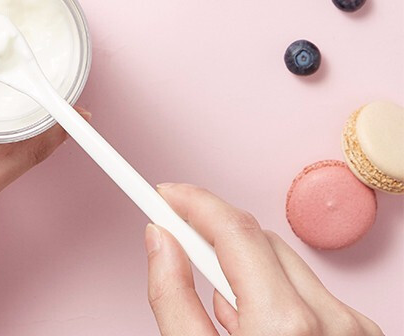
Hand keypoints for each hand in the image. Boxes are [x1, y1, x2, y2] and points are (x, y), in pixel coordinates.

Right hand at [144, 183, 382, 335]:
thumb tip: (160, 242)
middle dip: (214, 240)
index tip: (160, 191)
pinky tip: (258, 329)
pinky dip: (277, 299)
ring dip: (246, 273)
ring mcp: (353, 328)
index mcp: (284, 324)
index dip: (191, 202)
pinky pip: (309, 294)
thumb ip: (173, 299)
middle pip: (257, 241)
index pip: (232, 228)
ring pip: (283, 265)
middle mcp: (330, 319)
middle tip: (177, 247)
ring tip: (226, 317)